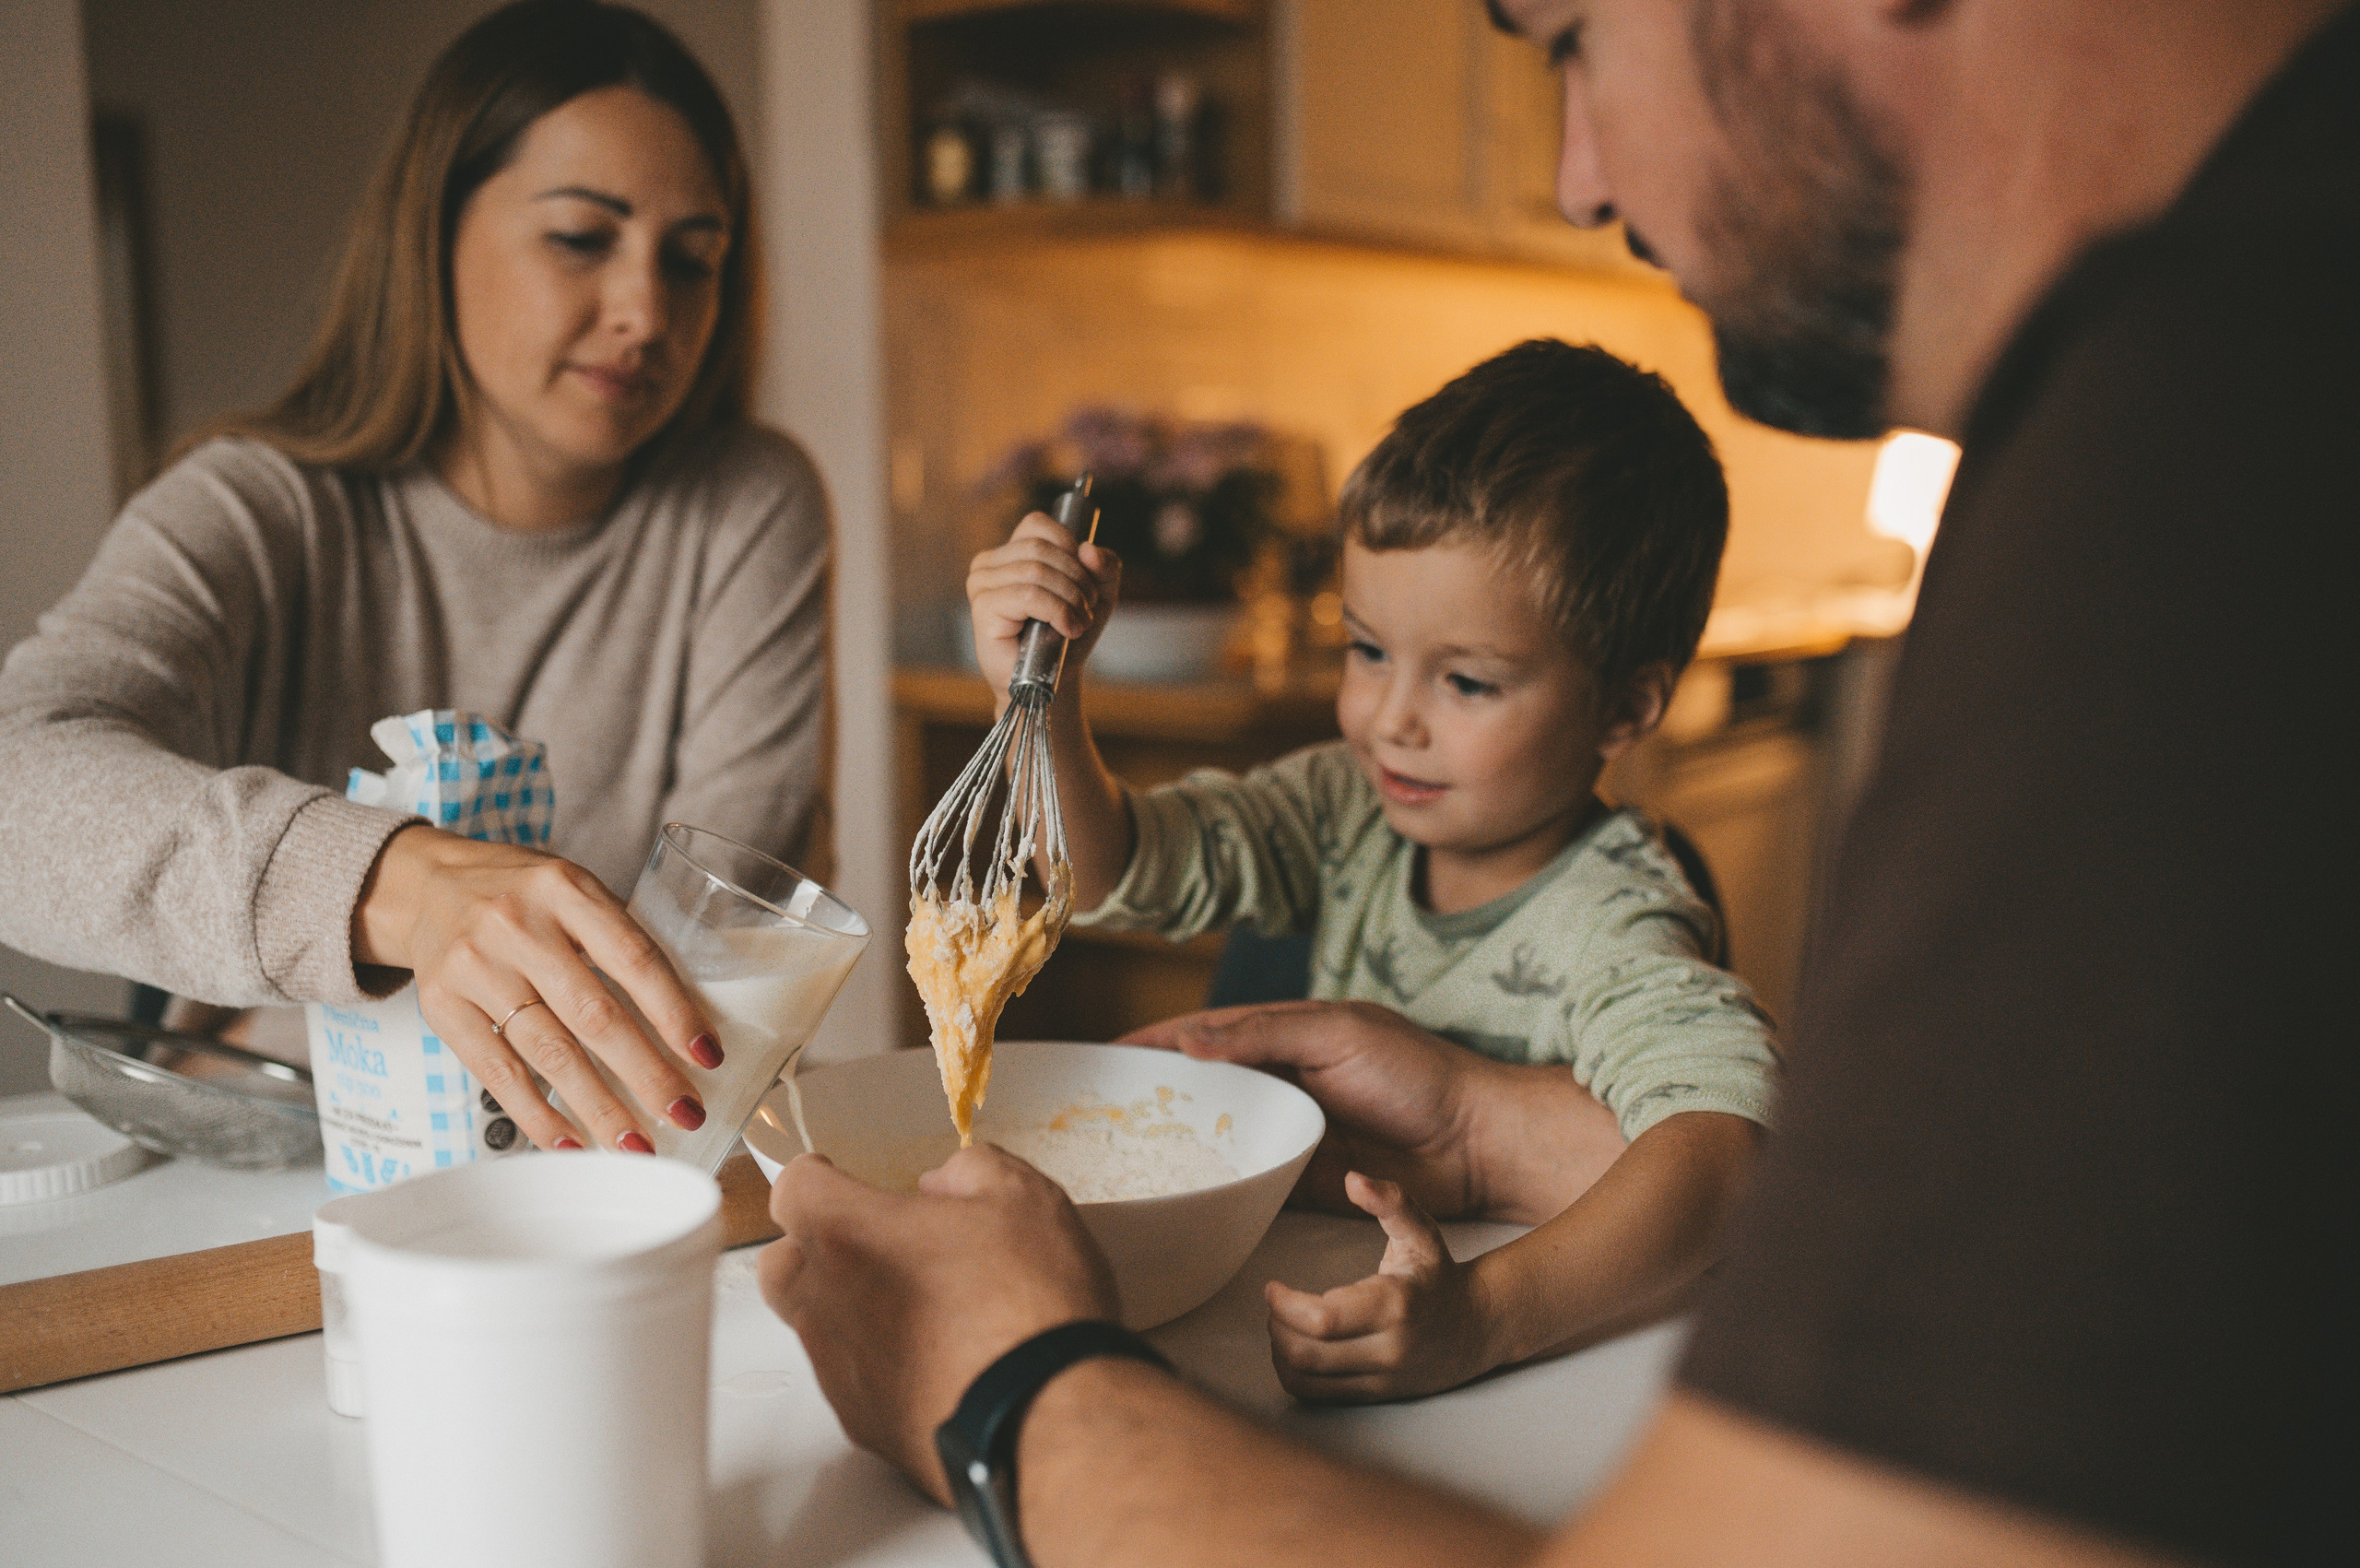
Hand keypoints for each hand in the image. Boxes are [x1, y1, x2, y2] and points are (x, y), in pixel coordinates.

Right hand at [351, 824, 716, 1152]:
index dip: (674, 1012)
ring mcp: (474, 967)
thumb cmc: (522, 895)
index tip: (706, 1056)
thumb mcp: (575, 892)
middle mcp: (517, 926)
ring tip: (636, 1144)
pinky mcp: (441, 1006)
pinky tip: (571, 1142)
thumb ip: (618, 941)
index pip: (632, 958)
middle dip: (645, 1073)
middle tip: (684, 1113)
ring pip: (548, 1052)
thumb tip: (682, 1026)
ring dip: (599, 1107)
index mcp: (565, 889)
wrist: (427, 883)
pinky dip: (537, 1114)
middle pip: (592, 1014)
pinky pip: (497, 1072)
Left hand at [759, 1145, 1119, 1502]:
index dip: (818, 1177)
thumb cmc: (1031, 1306)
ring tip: (923, 1305)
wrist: (1049, 1417)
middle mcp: (826, 1303)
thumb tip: (946, 1184)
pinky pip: (852, 1379)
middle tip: (878, 1243)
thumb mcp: (1022, 1198)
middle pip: (783, 1263)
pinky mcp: (864, 1423)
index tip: (840, 1178)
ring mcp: (839, 1371)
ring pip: (817, 1325)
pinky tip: (938, 1359)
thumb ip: (969, 1170)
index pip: (793, 1188)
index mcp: (850, 1235)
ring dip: (851, 1306)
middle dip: (815, 1247)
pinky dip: (880, 1364)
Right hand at [966, 512, 1122, 701]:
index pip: (1038, 524)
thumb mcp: (1099, 593)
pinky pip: (1028, 595)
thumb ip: (1104, 566)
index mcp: (1009, 551)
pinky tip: (1067, 629)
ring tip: (1079, 622)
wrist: (1051, 680)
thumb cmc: (1068, 634)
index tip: (1086, 581)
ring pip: (1036, 571)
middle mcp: (988, 563)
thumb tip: (1089, 549)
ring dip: (1070, 598)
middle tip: (1088, 607)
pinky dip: (1058, 611)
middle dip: (1076, 578)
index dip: (1070, 547)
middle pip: (1041, 548)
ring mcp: (981, 584)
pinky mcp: (983, 608)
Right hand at [1122, 1000, 1624, 1222]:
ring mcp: (1290, 1131)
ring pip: (1220, 1132)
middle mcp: (1283, 1081)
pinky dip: (1213, 1180)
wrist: (1475, 1144)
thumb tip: (1190, 1039)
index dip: (1158, 1040)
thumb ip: (1265, 1033)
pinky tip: (1179, 1188)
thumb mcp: (1339, 1033)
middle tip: (1095, 1107)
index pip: (1208, 1032)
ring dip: (1177, 1137)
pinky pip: (1247, 1178)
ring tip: (1118, 1148)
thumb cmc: (1418, 1073)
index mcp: (1289, 1034)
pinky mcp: (1301, 1178)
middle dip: (1154, 1091)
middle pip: (1204, 1084)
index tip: (1106, 1051)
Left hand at [1266, 1172, 1493, 1402]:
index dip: (1286, 1305)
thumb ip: (1390, 1201)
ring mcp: (1382, 1378)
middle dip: (1278, 1326)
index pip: (1322, 1319)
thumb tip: (1353, 1179)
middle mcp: (1388, 1348)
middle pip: (1308, 1353)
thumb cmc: (1437, 1275)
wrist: (1476, 1327)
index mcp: (1395, 1305)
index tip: (1273, 1288)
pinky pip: (1319, 1396)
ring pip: (1308, 1378)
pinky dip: (1294, 1375)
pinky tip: (1296, 1349)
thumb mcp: (1420, 1231)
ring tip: (1282, 1325)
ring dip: (1281, 1352)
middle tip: (1275, 1304)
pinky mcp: (1376, 1395)